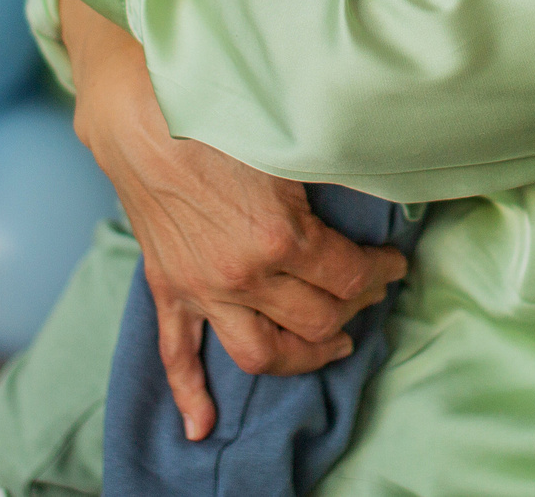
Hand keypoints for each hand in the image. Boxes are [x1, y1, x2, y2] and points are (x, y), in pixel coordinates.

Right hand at [57, 0, 406, 440]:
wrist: (138, 108)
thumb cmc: (217, 112)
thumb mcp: (288, 143)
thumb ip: (328, 178)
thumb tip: (377, 190)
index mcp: (279, 238)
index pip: (349, 276)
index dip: (381, 272)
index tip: (395, 261)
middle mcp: (242, 275)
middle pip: (317, 318)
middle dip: (355, 306)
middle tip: (370, 288)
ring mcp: (202, 289)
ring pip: (261, 353)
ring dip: (303, 356)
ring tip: (333, 344)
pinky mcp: (169, 288)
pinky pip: (177, 353)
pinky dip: (190, 394)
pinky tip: (201, 427)